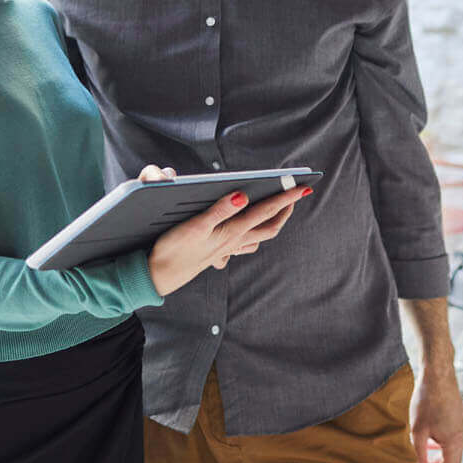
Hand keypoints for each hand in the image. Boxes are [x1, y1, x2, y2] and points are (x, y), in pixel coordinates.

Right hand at [147, 178, 311, 295]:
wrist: (159, 274)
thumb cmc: (174, 249)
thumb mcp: (195, 226)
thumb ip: (220, 210)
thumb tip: (243, 196)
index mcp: (232, 232)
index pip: (266, 211)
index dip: (286, 198)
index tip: (303, 187)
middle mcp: (234, 242)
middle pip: (270, 227)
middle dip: (285, 210)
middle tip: (296, 195)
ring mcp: (227, 249)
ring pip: (259, 237)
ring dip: (272, 222)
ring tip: (278, 209)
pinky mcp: (218, 253)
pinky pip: (244, 245)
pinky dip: (253, 236)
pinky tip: (248, 231)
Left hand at [410, 360, 462, 462]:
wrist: (438, 373)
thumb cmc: (427, 400)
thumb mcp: (418, 431)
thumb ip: (419, 455)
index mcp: (455, 442)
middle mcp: (462, 437)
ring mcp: (462, 428)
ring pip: (452, 453)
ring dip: (438, 462)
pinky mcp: (458, 419)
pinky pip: (452, 441)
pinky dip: (441, 449)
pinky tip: (429, 445)